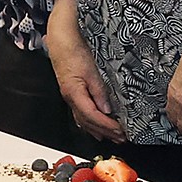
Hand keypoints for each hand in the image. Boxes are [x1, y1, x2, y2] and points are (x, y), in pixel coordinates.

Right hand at [46, 12, 122, 141]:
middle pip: (89, 122)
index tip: (119, 131)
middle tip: (120, 138)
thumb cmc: (73, 53)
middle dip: (105, 132)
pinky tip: (94, 128)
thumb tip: (106, 110)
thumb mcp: (91, 71)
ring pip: (84, 121)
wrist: (61, 43)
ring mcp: (70, 98)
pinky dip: (90, 124)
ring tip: (111, 137)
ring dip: (98, 130)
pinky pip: (81, 115)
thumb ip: (99, 92)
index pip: (93, 116)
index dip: (107, 126)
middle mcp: (70, 99)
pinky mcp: (72, 94)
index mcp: (74, 94)